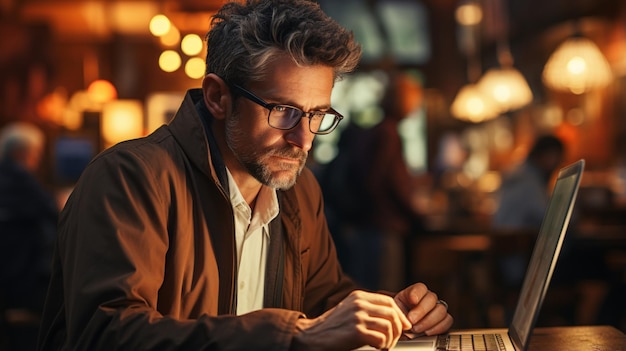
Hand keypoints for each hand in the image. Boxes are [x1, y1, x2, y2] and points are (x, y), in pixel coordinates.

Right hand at [291, 290, 411, 350]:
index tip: (404, 326)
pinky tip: (377, 348)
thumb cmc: (332, 327)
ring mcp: (358, 317)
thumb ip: (367, 309)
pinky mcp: (356, 331)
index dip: (400, 314)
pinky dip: (383, 346)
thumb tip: (393, 317)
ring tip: (384, 346)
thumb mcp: (350, 310)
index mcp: (359, 296)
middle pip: (392, 313)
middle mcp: (359, 304)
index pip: (389, 301)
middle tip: (393, 340)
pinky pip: (381, 338)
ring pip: (389, 326)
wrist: (311, 336)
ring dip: (391, 340)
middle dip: (398, 329)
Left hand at [394, 282, 452, 335]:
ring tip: (416, 329)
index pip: (420, 287)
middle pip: (432, 298)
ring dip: (428, 321)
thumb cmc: (399, 316)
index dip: (417, 293)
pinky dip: (438, 328)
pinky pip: (447, 321)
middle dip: (421, 311)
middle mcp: (429, 298)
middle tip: (411, 321)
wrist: (403, 325)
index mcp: (416, 291)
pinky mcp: (444, 320)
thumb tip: (405, 319)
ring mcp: (438, 308)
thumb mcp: (395, 310)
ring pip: (441, 310)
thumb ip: (399, 312)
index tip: (412, 301)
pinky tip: (427, 332)